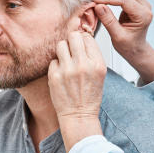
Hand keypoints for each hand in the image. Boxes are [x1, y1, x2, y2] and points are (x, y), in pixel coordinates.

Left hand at [49, 31, 106, 151]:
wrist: (79, 116)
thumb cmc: (89, 97)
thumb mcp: (100, 74)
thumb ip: (92, 56)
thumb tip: (82, 38)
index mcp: (97, 64)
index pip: (87, 37)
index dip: (83, 40)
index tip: (81, 46)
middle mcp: (83, 65)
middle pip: (73, 36)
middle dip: (72, 41)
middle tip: (72, 50)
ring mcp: (67, 70)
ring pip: (60, 44)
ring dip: (63, 50)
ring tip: (66, 61)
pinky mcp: (54, 75)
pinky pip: (53, 60)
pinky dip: (56, 65)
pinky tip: (61, 74)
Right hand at [92, 0, 153, 83]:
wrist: (136, 50)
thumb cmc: (129, 46)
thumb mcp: (117, 37)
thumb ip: (108, 21)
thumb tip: (98, 6)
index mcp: (143, 16)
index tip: (95, 1)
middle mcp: (145, 7)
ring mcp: (141, 3)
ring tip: (101, 0)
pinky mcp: (136, 2)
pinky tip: (106, 1)